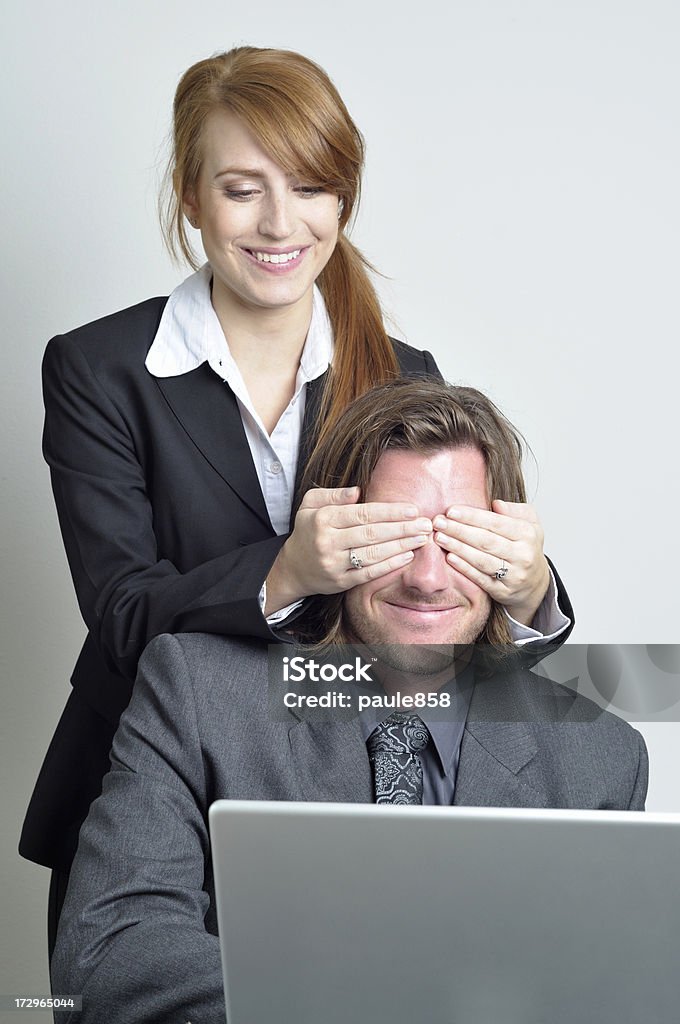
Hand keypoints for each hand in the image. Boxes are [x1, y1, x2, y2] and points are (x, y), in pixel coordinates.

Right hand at [265, 486, 431, 614]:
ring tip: (421, 538)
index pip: (363, 514)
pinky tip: (407, 556)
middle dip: (402, 529)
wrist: (294, 568)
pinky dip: (390, 565)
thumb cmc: (309, 530)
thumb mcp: (311, 505)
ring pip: (373, 554)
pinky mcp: (341, 582)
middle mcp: (328, 542)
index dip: (390, 512)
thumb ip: (333, 494)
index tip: (412, 510)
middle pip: (372, 534)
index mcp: (323, 519)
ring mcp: (334, 564)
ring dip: (401, 546)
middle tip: (426, 524)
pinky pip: (369, 573)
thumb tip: (358, 490)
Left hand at [432, 500, 550, 626]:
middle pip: (486, 541)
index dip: (471, 516)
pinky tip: (449, 557)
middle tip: (438, 522)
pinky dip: (464, 567)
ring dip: (458, 548)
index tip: (450, 510)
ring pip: (481, 560)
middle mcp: (523, 555)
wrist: (534, 581)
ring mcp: (514, 575)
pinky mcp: (503, 591)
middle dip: (459, 530)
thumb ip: (514, 510)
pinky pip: (480, 578)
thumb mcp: (529, 522)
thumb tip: (496, 504)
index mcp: (528, 534)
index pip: (496, 522)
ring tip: (439, 537)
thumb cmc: (525, 546)